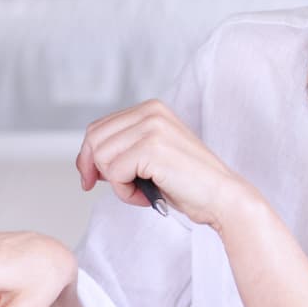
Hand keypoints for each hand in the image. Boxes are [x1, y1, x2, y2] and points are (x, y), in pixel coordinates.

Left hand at [76, 99, 251, 229]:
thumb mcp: (151, 157)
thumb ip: (124, 149)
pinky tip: (148, 195)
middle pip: (94, 140)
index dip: (88, 157)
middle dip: (99, 170)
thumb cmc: (188, 183)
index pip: (97, 128)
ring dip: (117, 184)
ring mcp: (152, 127)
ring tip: (143, 191)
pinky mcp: (151, 148)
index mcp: (151, 109)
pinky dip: (126, 192)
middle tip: (124, 189)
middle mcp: (151, 112)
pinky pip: (114, 173)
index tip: (91, 179)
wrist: (222, 197)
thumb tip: (85, 162)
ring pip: (101, 157)